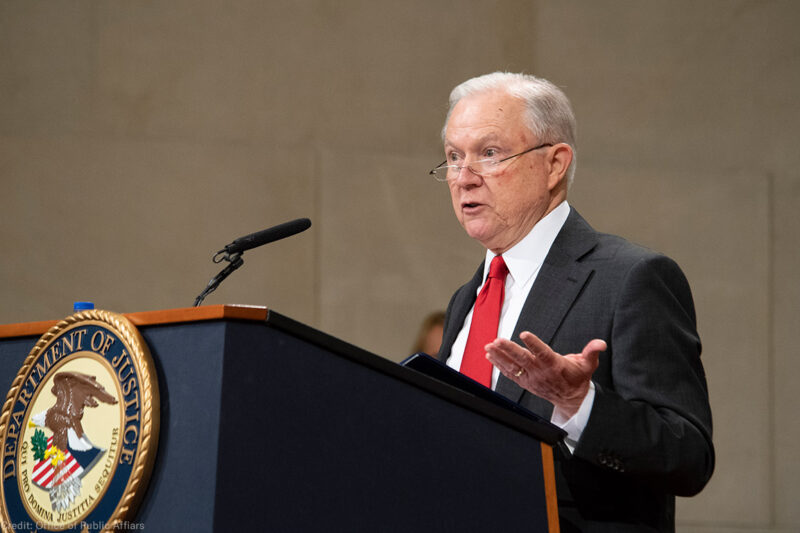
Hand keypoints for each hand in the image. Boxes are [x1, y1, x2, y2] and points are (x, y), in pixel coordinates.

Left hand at [485, 332, 605, 416]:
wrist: (571, 399)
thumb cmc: (577, 378)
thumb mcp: (588, 364)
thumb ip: (592, 351)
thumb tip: (601, 343)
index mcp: (555, 365)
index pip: (543, 353)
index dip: (534, 344)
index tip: (524, 334)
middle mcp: (541, 372)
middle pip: (523, 359)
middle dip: (509, 350)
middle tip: (498, 340)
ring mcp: (531, 378)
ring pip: (513, 366)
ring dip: (499, 356)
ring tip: (489, 346)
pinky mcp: (525, 382)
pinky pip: (509, 373)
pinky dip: (499, 365)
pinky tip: (490, 355)